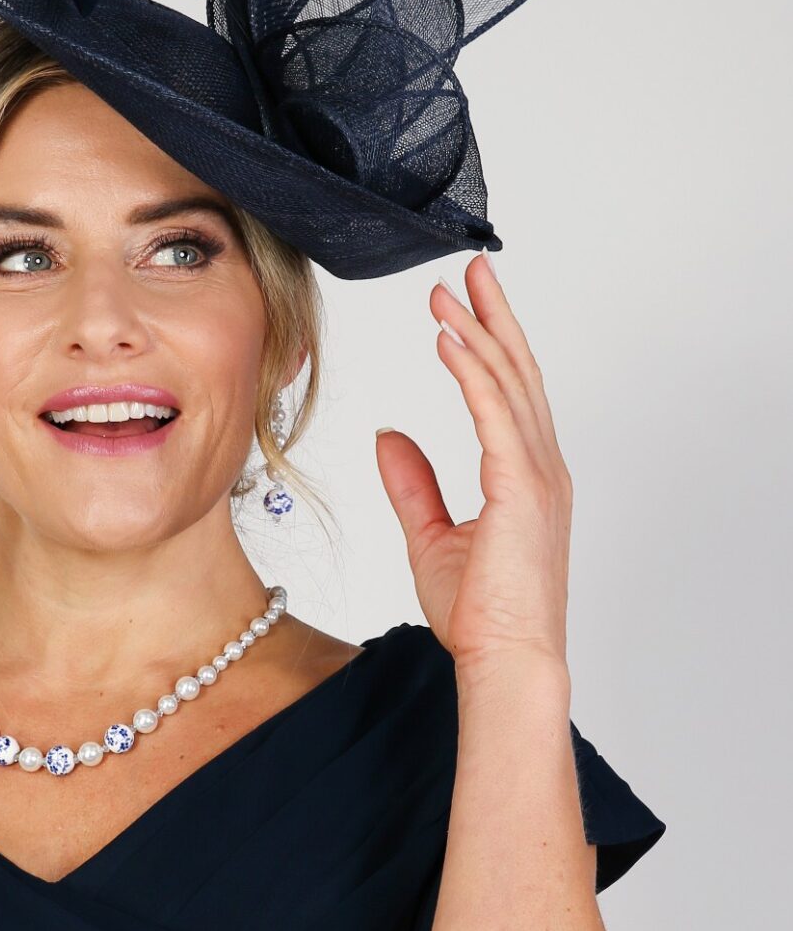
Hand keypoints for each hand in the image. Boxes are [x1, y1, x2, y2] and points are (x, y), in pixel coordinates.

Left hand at [374, 252, 571, 675]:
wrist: (507, 660)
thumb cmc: (482, 615)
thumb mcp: (433, 537)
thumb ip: (413, 484)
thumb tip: (388, 436)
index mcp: (527, 478)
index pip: (510, 394)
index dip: (488, 344)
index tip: (463, 305)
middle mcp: (542, 468)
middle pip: (517, 373)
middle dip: (492, 317)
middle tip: (467, 270)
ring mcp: (538, 476)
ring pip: (508, 384)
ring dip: (478, 331)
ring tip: (448, 291)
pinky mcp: (521, 489)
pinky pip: (495, 415)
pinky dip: (474, 372)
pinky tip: (451, 340)